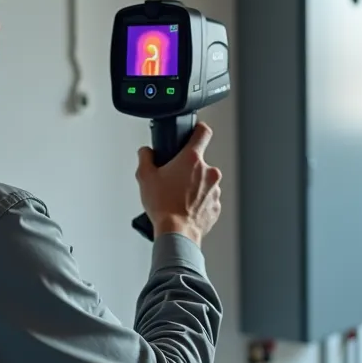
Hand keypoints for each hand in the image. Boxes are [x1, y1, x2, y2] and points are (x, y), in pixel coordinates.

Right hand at [135, 122, 222, 246]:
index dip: (199, 129)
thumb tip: (146, 152)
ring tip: (178, 198)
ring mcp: (215, 190)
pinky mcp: (216, 206)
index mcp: (192, 159)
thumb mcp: (145, 177)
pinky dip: (198, 202)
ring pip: (204, 182)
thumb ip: (145, 157)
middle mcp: (208, 172)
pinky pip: (207, 199)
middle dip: (188, 169)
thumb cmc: (163, 206)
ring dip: (194, 187)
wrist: (177, 233)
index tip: (196, 131)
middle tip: (173, 180)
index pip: (204, 132)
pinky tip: (185, 208)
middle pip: (199, 163)